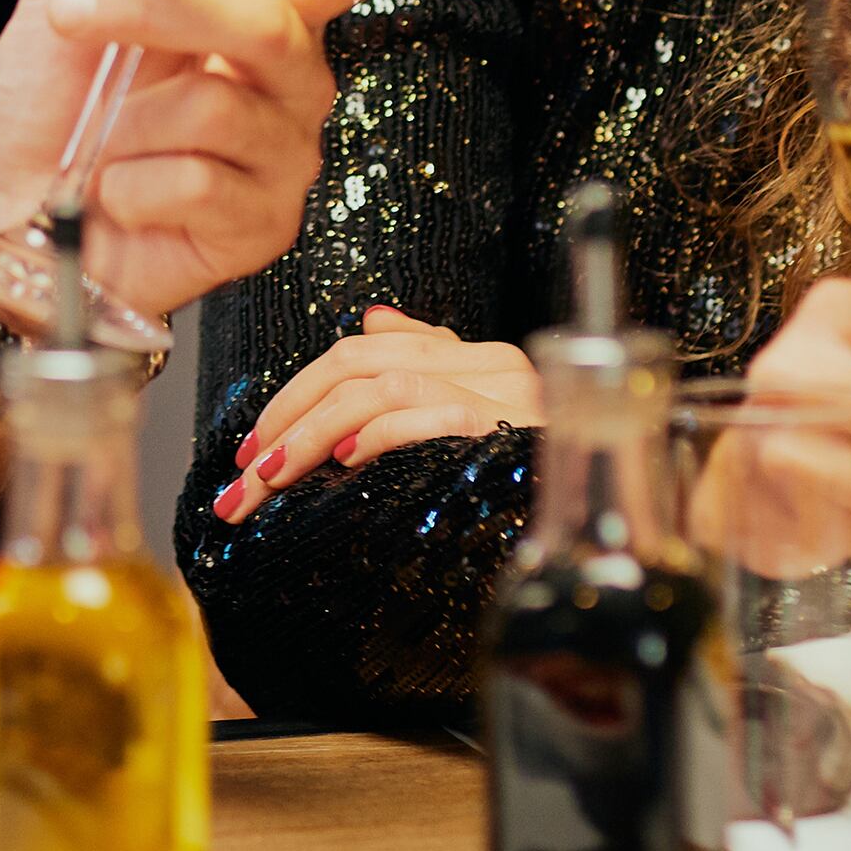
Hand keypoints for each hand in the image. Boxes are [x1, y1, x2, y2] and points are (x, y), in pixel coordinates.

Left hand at [0, 0, 423, 327]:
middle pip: (263, 21)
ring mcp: (283, 155)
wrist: (11, 210)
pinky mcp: (263, 225)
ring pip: (219, 101)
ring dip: (128, 117)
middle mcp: (289, 77)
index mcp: (259, 8)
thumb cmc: (56, 98)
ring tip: (102, 136)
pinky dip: (131, 182)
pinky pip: (199, 181)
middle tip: (73, 14)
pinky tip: (120, 190)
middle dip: (157, 12)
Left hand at [212, 309, 540, 521]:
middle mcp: (493, 367)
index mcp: (480, 361)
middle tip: (241, 475)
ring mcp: (504, 396)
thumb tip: (374, 321)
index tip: (252, 448)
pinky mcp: (509, 430)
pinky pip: (425, 415)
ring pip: (378, 389)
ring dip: (309, 437)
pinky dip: (376, 435)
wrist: (610, 529)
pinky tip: (341, 461)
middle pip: (360, 365)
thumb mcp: (476, 420)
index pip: (366, 352)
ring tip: (269, 479)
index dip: (297, 393)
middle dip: (286, 418)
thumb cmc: (531, 487)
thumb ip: (428, 368)